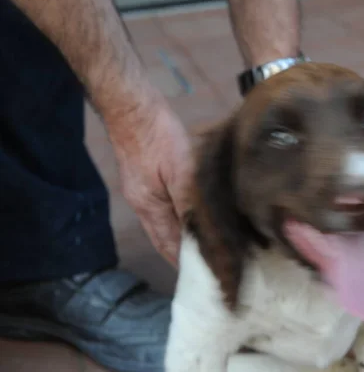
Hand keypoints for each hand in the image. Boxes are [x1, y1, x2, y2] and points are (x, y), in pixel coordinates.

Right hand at [107, 100, 192, 266]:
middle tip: (209, 265)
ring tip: (205, 246)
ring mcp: (142, 192)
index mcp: (149, 208)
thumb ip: (189, 204)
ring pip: (165, 224)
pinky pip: (164, 208)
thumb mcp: (180, 171)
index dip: (185, 263)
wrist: (132, 106)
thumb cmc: (157, 136)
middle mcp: (143, 205)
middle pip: (165, 239)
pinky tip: (192, 215)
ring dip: (182, 236)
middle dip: (184, 254)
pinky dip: (179, 218)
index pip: (169, 246)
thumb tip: (201, 234)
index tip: (205, 277)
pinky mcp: (145, 179)